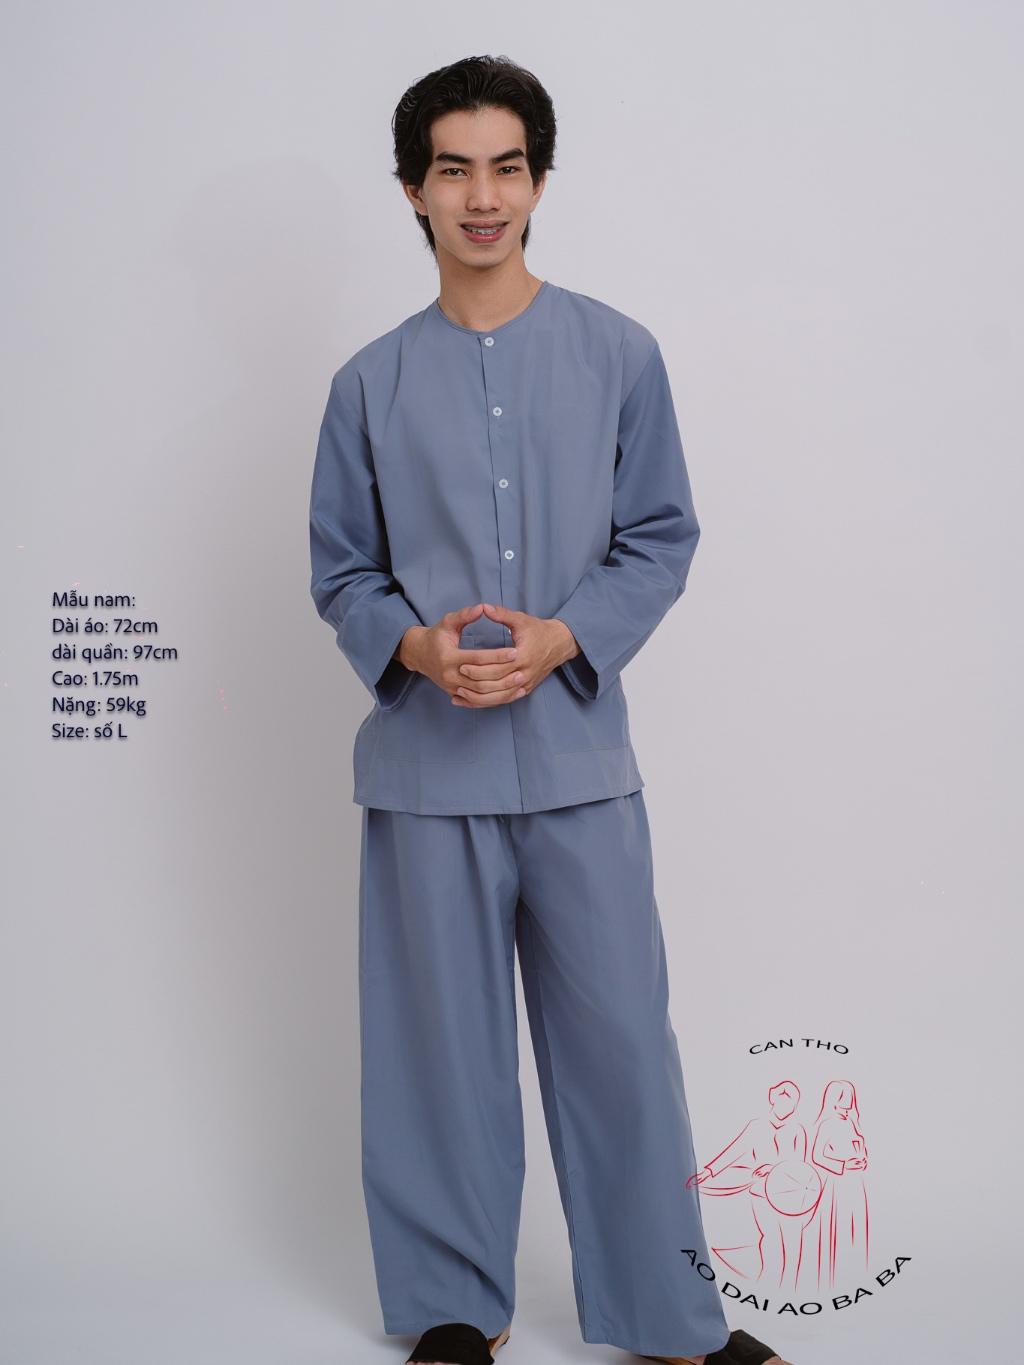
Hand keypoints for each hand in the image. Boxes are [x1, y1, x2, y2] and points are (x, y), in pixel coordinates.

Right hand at [397, 603, 522, 705]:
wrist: (420, 655)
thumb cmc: (437, 636)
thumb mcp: (448, 622)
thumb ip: (465, 615)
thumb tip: (483, 607)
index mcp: (448, 657)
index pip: (477, 658)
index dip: (497, 655)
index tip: (515, 651)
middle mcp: (449, 676)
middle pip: (480, 680)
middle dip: (502, 675)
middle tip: (522, 669)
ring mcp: (451, 688)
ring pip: (480, 694)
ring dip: (501, 690)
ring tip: (520, 680)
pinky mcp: (455, 694)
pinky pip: (477, 701)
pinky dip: (495, 699)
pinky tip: (511, 693)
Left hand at [451, 602, 578, 707]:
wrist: (559, 643)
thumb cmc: (538, 630)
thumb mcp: (521, 619)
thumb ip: (501, 614)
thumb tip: (483, 607)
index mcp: (523, 656)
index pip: (497, 666)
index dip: (478, 667)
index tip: (461, 664)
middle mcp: (526, 673)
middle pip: (497, 683)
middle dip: (476, 681)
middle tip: (457, 678)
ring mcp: (527, 684)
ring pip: (500, 696)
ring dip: (480, 697)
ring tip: (461, 693)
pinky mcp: (526, 689)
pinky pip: (506, 700)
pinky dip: (489, 702)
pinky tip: (474, 701)